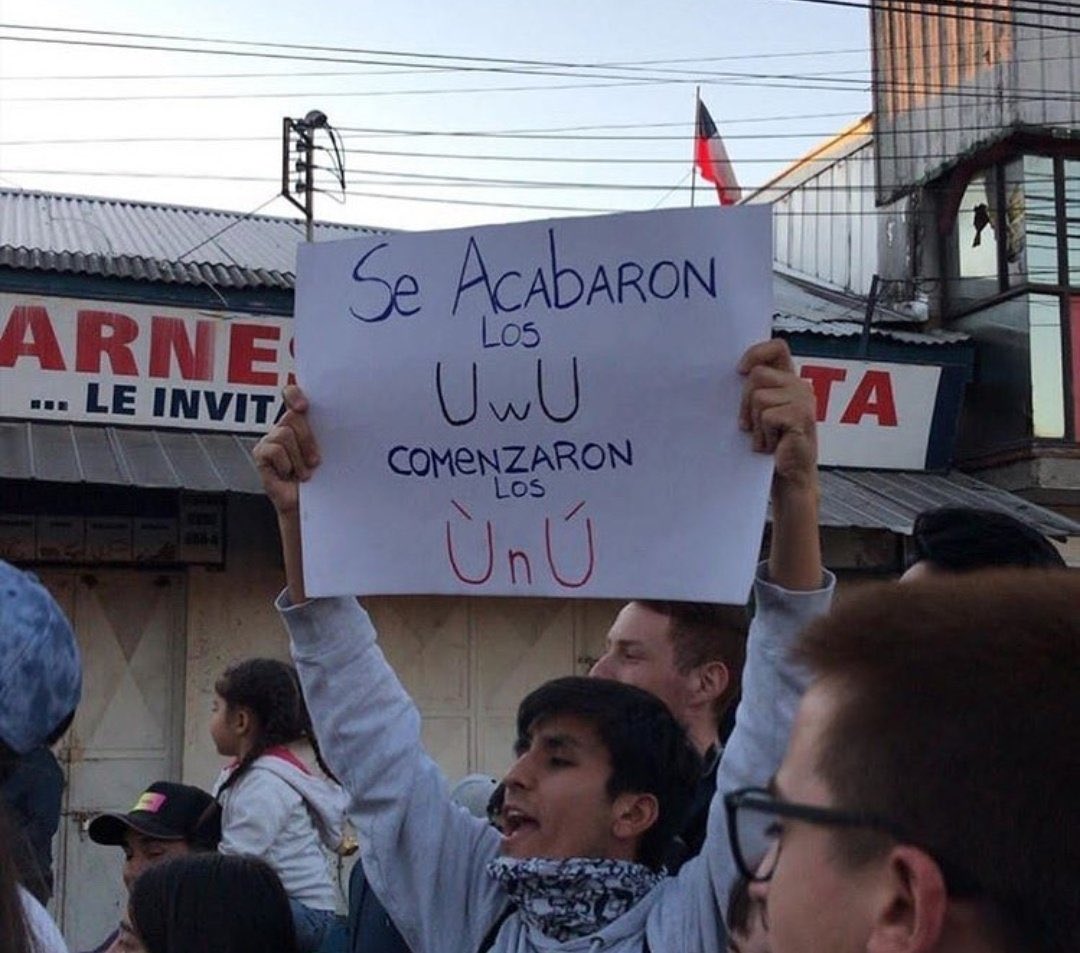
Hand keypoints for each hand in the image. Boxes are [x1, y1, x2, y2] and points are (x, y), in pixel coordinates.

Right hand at [253, 386, 320, 515]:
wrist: (310, 506)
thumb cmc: (322, 479)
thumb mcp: (329, 452)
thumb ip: (327, 433)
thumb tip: (340, 419)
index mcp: (302, 423)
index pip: (291, 395)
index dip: (294, 394)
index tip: (304, 406)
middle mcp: (284, 428)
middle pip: (293, 417)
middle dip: (307, 440)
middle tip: (315, 461)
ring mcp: (270, 440)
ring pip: (284, 434)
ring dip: (299, 458)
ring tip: (303, 472)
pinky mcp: (261, 454)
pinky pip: (274, 450)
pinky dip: (286, 464)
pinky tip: (288, 474)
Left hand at [738, 339, 818, 494]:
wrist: (789, 476)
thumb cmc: (772, 445)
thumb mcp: (760, 412)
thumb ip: (754, 390)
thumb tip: (734, 373)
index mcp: (789, 380)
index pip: (777, 348)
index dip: (756, 352)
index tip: (739, 370)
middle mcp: (800, 386)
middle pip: (757, 375)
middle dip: (745, 403)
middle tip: (750, 426)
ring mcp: (804, 400)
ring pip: (759, 397)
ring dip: (756, 424)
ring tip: (767, 438)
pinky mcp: (802, 417)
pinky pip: (767, 416)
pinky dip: (764, 435)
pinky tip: (773, 446)